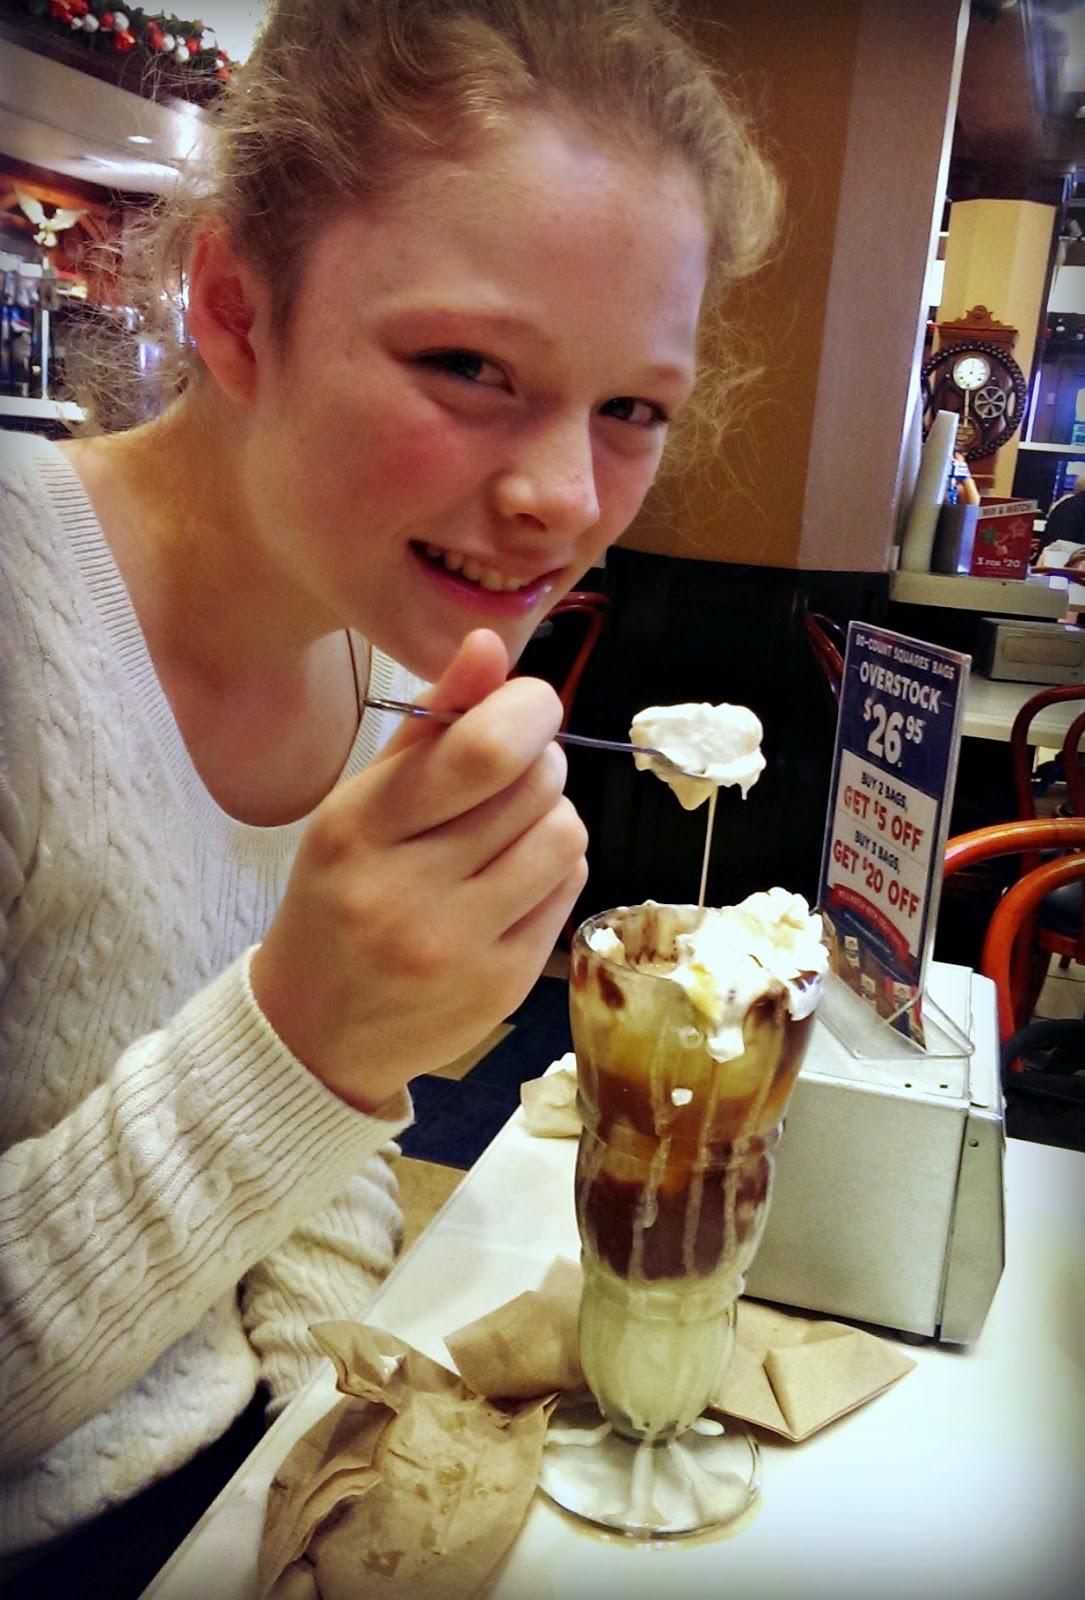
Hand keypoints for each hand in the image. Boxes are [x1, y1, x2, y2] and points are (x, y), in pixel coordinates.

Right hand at [250, 629, 587, 1110]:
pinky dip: (553, 868)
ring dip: (551, 816)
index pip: (481, 751)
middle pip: (535, 785)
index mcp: (358, 828)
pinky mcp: (501, 985)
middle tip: (508, 777)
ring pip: (565, 836)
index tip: (527, 706)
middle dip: (537, 762)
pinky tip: (512, 880)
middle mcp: (405, 891)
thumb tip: (492, 644)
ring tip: (511, 830)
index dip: (527, 711)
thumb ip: (429, 725)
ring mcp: (458, 946)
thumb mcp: (358, 806)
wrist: (315, 1032)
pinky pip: (569, 890)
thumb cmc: (337, 898)